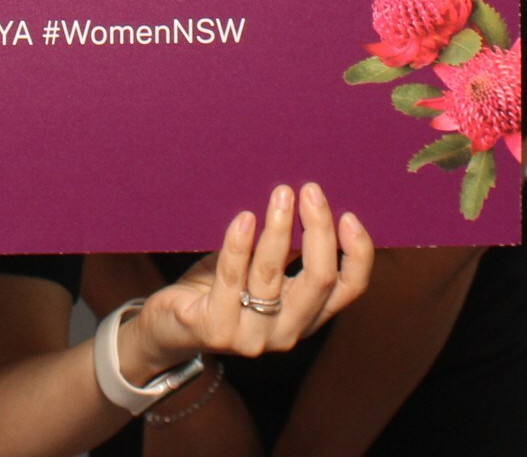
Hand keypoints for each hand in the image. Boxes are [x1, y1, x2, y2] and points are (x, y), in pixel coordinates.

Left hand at [129, 185, 372, 373]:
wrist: (169, 327)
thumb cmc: (220, 288)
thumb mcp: (261, 270)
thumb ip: (287, 250)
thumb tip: (307, 197)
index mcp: (307, 316)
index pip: (348, 289)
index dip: (357, 253)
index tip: (349, 215)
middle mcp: (287, 332)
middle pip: (318, 279)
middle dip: (318, 230)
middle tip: (310, 190)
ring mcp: (252, 336)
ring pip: (272, 274)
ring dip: (278, 228)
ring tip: (280, 194)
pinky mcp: (216, 329)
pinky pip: (231, 278)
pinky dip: (239, 245)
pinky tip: (243, 218)